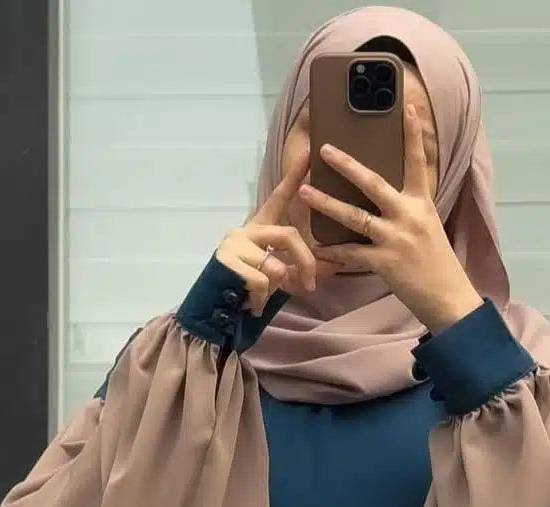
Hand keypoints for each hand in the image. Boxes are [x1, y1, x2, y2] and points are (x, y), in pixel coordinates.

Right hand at [216, 153, 337, 314]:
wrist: (214, 309)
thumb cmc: (248, 290)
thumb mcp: (280, 277)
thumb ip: (301, 268)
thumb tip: (336, 265)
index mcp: (259, 229)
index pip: (278, 199)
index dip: (293, 178)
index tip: (307, 153)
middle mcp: (246, 230)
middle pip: (289, 235)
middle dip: (306, 262)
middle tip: (309, 286)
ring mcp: (235, 243)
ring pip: (276, 265)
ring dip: (276, 288)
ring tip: (261, 297)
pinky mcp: (227, 260)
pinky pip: (262, 282)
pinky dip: (262, 299)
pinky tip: (251, 303)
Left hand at [300, 102, 483, 332]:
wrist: (449, 297)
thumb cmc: (437, 263)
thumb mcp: (429, 227)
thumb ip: (409, 209)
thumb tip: (387, 196)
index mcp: (421, 204)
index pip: (417, 162)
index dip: (412, 134)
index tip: (407, 106)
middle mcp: (408, 216)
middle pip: (373, 183)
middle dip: (346, 165)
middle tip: (324, 149)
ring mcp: (395, 238)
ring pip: (354, 216)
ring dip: (326, 203)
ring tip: (305, 191)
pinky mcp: (385, 262)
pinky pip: (351, 253)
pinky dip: (332, 251)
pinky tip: (316, 247)